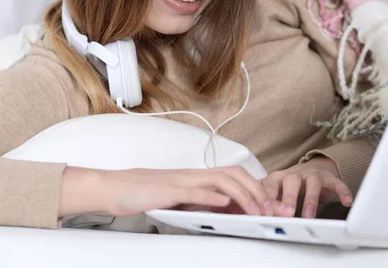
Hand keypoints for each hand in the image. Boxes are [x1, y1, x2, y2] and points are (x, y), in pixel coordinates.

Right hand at [59, 165, 274, 217]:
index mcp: (199, 178)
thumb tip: (226, 212)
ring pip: (220, 181)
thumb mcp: (181, 201)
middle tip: (272, 210)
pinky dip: (211, 197)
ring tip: (256, 210)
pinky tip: (224, 204)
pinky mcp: (168, 190)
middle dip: (257, 191)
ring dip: (242, 195)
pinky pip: (194, 191)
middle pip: (234, 175)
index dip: (256, 188)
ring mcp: (182, 181)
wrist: (115, 188)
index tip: (272, 205)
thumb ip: (202, 204)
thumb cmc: (146, 194)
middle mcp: (194, 176)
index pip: (235, 177)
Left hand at [261, 156, 352, 217]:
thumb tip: (248, 214)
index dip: (267, 199)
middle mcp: (294, 174)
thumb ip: (265, 201)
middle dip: (288, 197)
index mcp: (277, 178)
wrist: (311, 171)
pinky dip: (342, 191)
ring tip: (309, 215)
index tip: (264, 214)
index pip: (270, 185)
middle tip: (286, 214)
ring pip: (312, 182)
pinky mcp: (328, 178)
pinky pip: (336, 183)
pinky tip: (346, 202)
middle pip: (290, 181)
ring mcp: (312, 175)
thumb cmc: (289, 186)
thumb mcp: (275, 192)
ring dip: (310, 199)